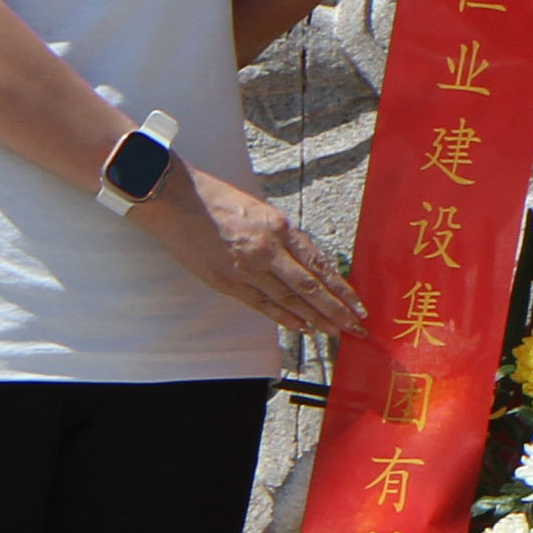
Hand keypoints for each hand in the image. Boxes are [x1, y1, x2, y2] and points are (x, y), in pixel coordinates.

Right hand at [138, 163, 364, 335]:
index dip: (340, 288)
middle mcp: (267, 250)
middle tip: (354, 328)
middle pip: (309, 287)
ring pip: (288, 300)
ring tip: (334, 333)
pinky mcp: (227, 282)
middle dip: (335, 310)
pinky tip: (301, 328)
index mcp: (279, 227)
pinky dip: (284, 318)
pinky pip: (262, 305)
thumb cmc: (218, 199)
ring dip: (313, 319)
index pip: (318, 264)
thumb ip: (283, 236)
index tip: (356, 303)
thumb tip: (306, 261)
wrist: (176, 202)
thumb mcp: (261, 209)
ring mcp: (246, 269)